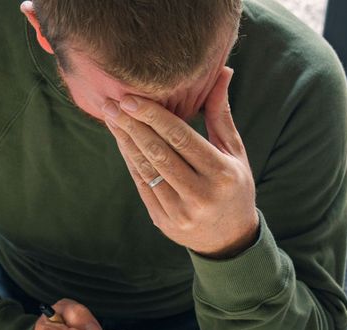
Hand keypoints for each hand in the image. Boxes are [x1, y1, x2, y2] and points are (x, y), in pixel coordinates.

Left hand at [104, 67, 258, 259]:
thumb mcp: (235, 152)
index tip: (132, 98)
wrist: (229, 240)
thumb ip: (221, 115)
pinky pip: (142, 185)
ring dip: (125, 141)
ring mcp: (180, 212)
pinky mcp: (164, 222)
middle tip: (112, 102)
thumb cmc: (234, 186)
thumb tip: (222, 73)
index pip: (182, 139)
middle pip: (159, 153)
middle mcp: (200, 195)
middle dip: (132, 125)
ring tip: (111, 117)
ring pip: (146, 169)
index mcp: (221, 174)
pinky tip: (121, 140)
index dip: (154, 117)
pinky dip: (130, 160)